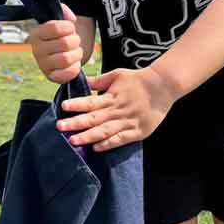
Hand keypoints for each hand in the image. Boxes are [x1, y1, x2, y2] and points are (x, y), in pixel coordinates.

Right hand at [29, 4, 82, 82]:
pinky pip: (67, 73)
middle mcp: (36, 50)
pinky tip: (73, 63)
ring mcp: (43, 65)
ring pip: (66, 58)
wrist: (60, 53)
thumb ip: (64, 11)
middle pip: (65, 43)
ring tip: (74, 52)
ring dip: (76, 54)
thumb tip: (70, 18)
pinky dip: (75, 68)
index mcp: (36, 33)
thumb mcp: (60, 19)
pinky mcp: (51, 77)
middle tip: (74, 42)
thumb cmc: (60, 35)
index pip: (55, 27)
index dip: (68, 27)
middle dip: (75, 41)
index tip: (70, 28)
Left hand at [56, 66, 175, 152]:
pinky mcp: (137, 132)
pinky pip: (120, 140)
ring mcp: (127, 122)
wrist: (163, 86)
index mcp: (112, 96)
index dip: (77, 104)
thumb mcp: (117, 74)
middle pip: (94, 118)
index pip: (91, 101)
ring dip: (88, 136)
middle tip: (60, 127)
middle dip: (76, 123)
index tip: (63, 106)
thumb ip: (99, 80)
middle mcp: (117, 110)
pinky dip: (108, 144)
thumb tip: (81, 80)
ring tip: (73, 141)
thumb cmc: (138, 80)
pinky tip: (96, 148)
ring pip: (105, 131)